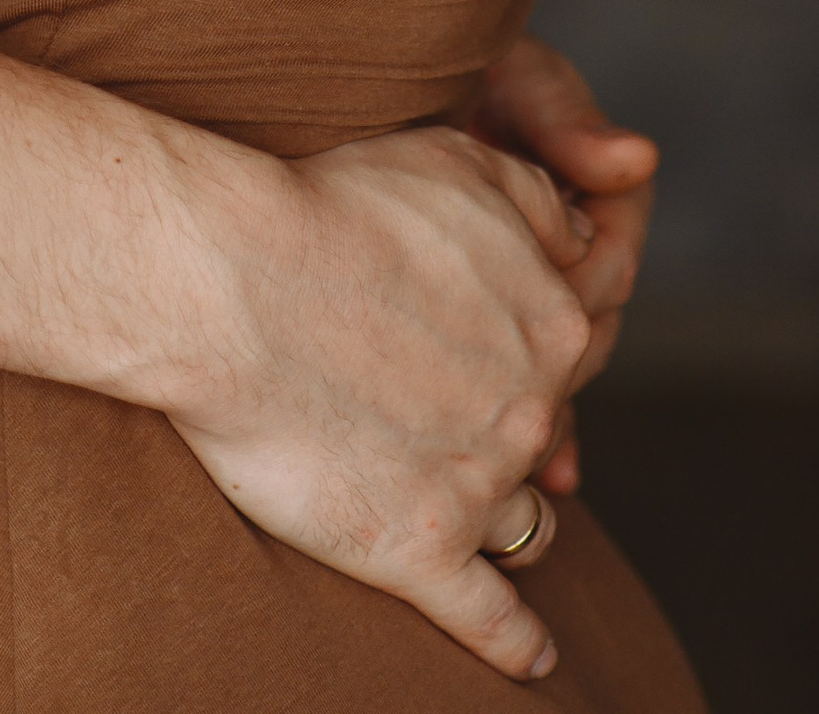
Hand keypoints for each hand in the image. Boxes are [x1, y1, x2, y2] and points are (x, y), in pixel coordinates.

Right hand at [164, 125, 593, 684]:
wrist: (233, 281)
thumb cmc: (330, 206)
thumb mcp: (455, 161)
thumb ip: (537, 196)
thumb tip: (585, 232)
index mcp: (549, 318)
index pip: (583, 335)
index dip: (540, 327)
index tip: (498, 329)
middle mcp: (530, 409)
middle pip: (552, 426)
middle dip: (519, 414)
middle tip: (463, 399)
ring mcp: (480, 486)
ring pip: (529, 519)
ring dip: (513, 513)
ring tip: (483, 508)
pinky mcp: (421, 552)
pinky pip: (494, 619)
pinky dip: (519, 643)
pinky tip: (534, 657)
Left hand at [469, 36, 658, 493]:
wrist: (372, 87)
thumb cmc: (448, 62)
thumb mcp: (505, 76)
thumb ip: (562, 117)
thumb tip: (636, 158)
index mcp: (587, 198)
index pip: (609, 259)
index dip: (590, 277)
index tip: (561, 281)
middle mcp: (564, 258)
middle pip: (585, 332)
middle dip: (561, 360)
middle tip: (526, 385)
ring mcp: (523, 299)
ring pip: (558, 372)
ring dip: (551, 412)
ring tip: (539, 461)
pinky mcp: (481, 329)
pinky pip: (521, 392)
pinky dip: (538, 435)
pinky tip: (549, 478)